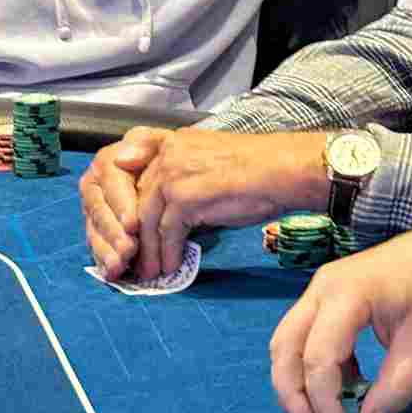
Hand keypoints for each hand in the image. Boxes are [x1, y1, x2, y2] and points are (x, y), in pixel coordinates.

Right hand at [79, 126, 170, 279]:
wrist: (171, 172)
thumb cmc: (169, 159)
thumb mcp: (161, 144)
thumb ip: (146, 143)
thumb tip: (123, 156)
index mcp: (108, 162)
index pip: (111, 184)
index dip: (121, 205)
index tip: (133, 225)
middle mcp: (96, 185)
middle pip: (100, 212)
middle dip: (113, 234)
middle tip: (129, 251)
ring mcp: (95, 208)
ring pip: (96, 231)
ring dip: (107, 251)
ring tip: (120, 266)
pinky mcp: (97, 228)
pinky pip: (97, 245)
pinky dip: (105, 260)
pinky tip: (113, 273)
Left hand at [129, 128, 324, 280]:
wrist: (283, 170)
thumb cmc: (259, 168)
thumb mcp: (212, 160)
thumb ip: (185, 175)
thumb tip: (171, 211)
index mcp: (173, 142)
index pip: (136, 172)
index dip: (128, 203)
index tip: (128, 229)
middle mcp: (167, 154)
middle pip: (137, 200)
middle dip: (134, 233)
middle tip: (134, 257)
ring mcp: (173, 175)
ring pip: (147, 220)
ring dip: (148, 250)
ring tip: (150, 270)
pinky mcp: (183, 198)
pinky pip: (166, 233)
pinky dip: (167, 254)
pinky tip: (170, 266)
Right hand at [269, 212, 411, 412]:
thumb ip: (397, 385)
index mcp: (347, 294)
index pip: (319, 356)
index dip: (323, 400)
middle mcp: (324, 288)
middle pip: (286, 347)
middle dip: (291, 393)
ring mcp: (323, 288)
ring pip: (289, 341)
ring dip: (296, 381)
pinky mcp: (329, 296)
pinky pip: (308, 335)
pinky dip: (315, 365)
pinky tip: (339, 390)